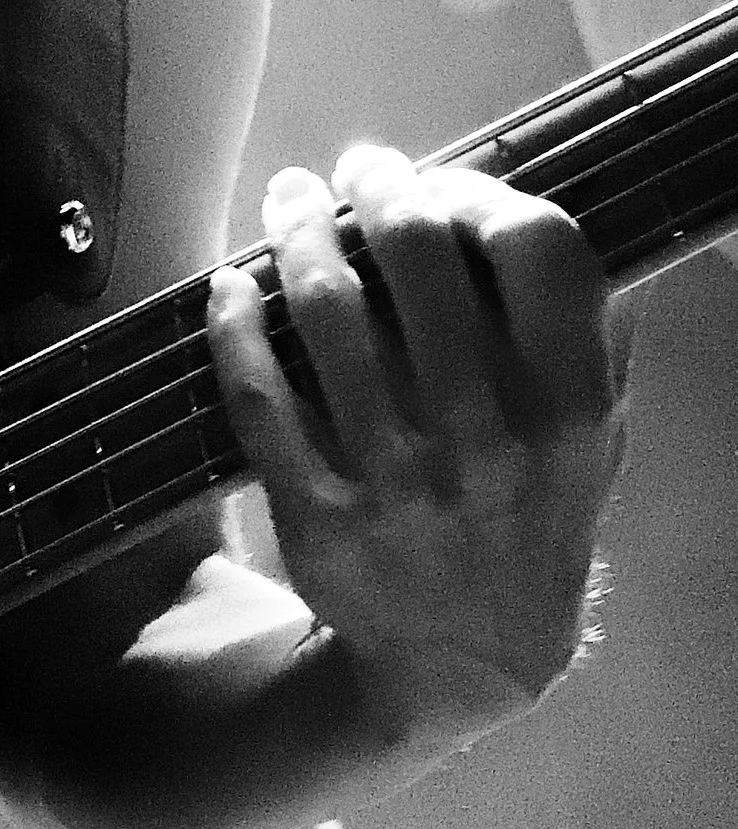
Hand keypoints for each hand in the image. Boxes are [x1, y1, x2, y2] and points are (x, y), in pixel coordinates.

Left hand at [206, 145, 629, 737]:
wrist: (467, 661)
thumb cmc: (533, 516)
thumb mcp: (596, 437)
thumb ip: (594, 332)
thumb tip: (548, 209)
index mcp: (571, 408)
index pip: (539, 248)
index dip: (484, 191)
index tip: (446, 182)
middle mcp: (489, 438)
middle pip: (420, 260)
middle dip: (379, 190)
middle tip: (357, 167)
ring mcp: (397, 478)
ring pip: (329, 313)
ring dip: (299, 233)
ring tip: (289, 198)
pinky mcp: (318, 515)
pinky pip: (258, 395)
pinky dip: (235, 325)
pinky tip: (232, 285)